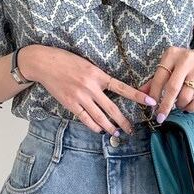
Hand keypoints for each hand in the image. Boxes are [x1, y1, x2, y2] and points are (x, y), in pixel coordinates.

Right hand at [21, 45, 157, 134]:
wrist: (44, 63)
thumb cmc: (66, 61)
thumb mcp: (87, 64)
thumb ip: (99, 77)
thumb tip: (112, 89)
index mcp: (98, 74)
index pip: (122, 87)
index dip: (137, 96)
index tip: (150, 101)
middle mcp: (90, 87)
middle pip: (112, 109)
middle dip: (123, 121)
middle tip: (131, 130)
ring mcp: (80, 97)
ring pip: (99, 117)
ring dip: (109, 127)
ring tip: (116, 133)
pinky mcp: (70, 104)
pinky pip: (85, 119)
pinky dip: (94, 126)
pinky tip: (99, 130)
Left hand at [137, 47, 193, 122]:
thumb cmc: (190, 67)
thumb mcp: (173, 68)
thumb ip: (157, 79)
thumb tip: (140, 93)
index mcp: (172, 54)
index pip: (159, 78)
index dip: (153, 95)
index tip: (151, 108)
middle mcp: (186, 57)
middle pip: (171, 88)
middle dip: (165, 106)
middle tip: (160, 118)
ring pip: (185, 95)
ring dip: (180, 106)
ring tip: (180, 106)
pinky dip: (192, 107)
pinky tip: (189, 108)